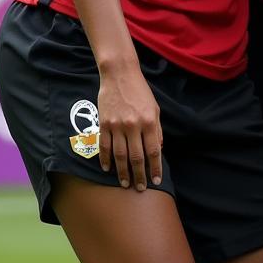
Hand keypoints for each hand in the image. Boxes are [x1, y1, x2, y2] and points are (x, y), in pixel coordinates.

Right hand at [97, 62, 162, 190]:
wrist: (120, 75)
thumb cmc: (140, 92)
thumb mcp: (155, 108)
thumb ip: (157, 130)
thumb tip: (158, 150)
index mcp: (149, 122)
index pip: (154, 151)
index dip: (155, 168)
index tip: (157, 180)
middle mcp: (133, 126)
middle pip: (136, 157)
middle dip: (139, 175)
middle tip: (140, 188)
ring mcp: (117, 125)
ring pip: (119, 156)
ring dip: (123, 172)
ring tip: (125, 184)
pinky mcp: (104, 124)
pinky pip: (104, 146)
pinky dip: (105, 160)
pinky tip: (107, 169)